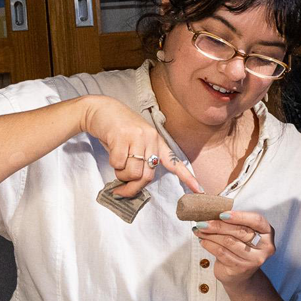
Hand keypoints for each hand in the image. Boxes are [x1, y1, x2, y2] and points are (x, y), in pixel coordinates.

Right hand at [80, 96, 201, 197]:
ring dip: (121, 175)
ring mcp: (137, 136)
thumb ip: (141, 160)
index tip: (199, 190)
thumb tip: (137, 183)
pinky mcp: (122, 136)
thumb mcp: (136, 142)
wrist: (100, 109)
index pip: (174, 162)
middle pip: (147, 176)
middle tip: (121, 190)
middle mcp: (151, 138)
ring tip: (117, 164)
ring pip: (133, 172)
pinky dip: (113, 164)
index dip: (187, 177)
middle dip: (133, 187)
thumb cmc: (117, 130)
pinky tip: (112, 152)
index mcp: (157, 141)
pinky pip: (119, 163)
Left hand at [193, 210, 274, 285]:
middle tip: (203, 222)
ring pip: (229, 242)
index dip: (239, 216)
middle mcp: (264, 247)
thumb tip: (212, 212)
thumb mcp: (243, 233)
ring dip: (211, 235)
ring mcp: (253, 260)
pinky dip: (209, 245)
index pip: (256, 221)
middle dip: (219, 225)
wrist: (240, 274)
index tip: (222, 214)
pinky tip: (203, 241)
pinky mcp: (241, 268)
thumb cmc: (241, 247)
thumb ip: (235, 222)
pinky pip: (222, 253)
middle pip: (240, 231)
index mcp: (267, 232)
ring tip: (200, 230)